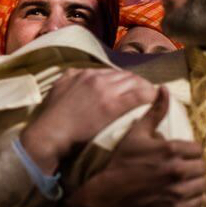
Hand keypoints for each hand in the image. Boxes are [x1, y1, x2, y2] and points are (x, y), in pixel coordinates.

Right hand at [20, 68, 156, 173]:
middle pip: (126, 76)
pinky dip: (150, 97)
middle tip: (145, 96)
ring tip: (152, 101)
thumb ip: (69, 78)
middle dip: (138, 84)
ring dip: (146, 90)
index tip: (129, 91)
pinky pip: (139, 96)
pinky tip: (155, 103)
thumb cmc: (52, 118)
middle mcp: (95, 78)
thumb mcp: (58, 88)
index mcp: (83, 74)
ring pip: (136, 82)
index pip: (112, 73)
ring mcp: (105, 90)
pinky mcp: (113, 105)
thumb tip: (77, 75)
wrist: (49, 133)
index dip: (124, 82)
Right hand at [71, 88, 204, 206]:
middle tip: (178, 167)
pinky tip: (181, 194)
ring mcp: (178, 192)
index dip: (188, 151)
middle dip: (192, 166)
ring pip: (202, 185)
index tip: (178, 154)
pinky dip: (194, 199)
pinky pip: (199, 203)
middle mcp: (177, 171)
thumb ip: (155, 111)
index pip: (197, 149)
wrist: (107, 196)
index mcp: (170, 150)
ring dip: (194, 183)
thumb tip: (165, 89)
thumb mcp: (136, 133)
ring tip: (181, 181)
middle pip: (201, 167)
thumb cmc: (120, 162)